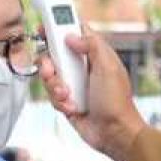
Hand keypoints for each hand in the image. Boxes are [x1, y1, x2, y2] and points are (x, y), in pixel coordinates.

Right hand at [39, 25, 146, 160]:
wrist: (114, 133)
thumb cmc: (116, 101)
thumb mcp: (108, 67)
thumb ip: (92, 45)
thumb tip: (71, 36)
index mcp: (95, 54)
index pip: (74, 32)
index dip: (59, 26)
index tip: (44, 26)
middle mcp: (82, 67)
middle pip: (54, 53)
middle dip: (49, 63)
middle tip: (52, 70)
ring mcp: (74, 84)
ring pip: (49, 75)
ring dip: (54, 86)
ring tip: (67, 95)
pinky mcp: (67, 101)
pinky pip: (51, 95)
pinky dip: (59, 101)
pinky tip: (72, 107)